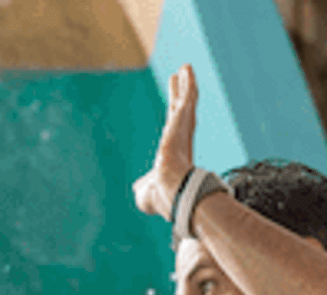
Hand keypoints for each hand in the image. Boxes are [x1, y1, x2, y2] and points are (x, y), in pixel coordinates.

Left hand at [133, 64, 198, 220]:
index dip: (175, 117)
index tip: (177, 107)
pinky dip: (188, 82)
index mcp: (173, 153)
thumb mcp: (146, 189)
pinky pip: (188, 96)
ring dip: (186, 84)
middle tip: (181, 79)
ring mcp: (183, 128)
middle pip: (180, 111)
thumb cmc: (160, 195)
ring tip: (186, 68)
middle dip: (180, 94)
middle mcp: (180, 138)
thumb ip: (143, 185)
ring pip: (186, 101)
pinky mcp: (183, 119)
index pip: (174, 130)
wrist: (169, 189)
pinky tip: (186, 69)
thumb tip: (138, 189)